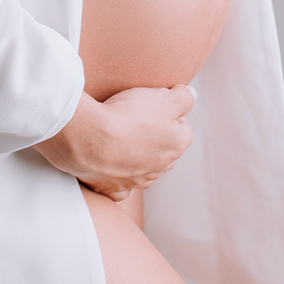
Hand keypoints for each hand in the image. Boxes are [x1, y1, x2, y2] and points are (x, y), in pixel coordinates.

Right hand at [34, 85, 194, 200]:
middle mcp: (159, 168)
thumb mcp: (165, 97)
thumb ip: (184, 98)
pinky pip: (120, 188)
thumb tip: (190, 95)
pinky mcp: (113, 188)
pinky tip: (112, 167)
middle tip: (138, 119)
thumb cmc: (130, 116)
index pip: (184, 130)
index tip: (157, 105)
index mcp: (175, 146)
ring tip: (120, 137)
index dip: (172, 115)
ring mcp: (136, 181)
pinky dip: (118, 179)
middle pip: (164, 152)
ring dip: (137, 157)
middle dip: (156, 138)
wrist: (92, 138)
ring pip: (144, 170)